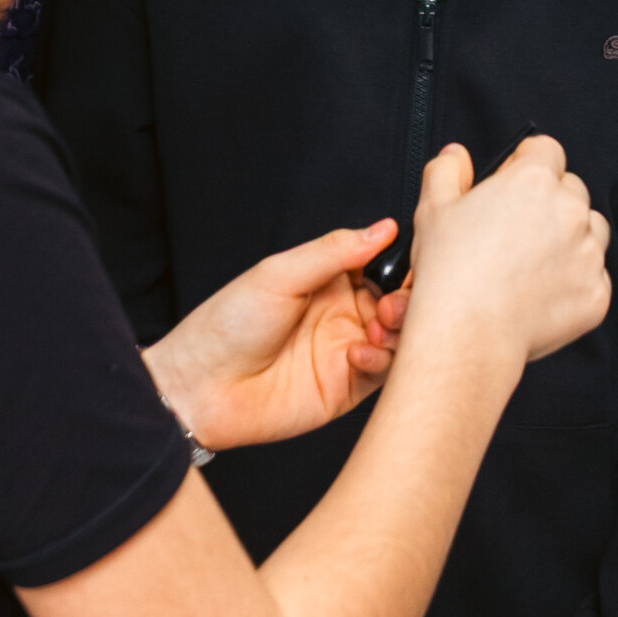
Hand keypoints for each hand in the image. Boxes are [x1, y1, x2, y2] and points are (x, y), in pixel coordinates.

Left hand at [146, 220, 406, 451]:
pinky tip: (359, 353)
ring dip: (399, 330)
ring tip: (380, 325)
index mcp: (330, 281)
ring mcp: (347, 351)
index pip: (383, 268)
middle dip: (408, 300)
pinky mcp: (347, 388)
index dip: (403, 268)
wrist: (201, 387)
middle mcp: (344, 315)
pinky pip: (382, 372)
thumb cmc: (227, 324)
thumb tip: (384, 228)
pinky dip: (382, 360)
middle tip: (394, 303)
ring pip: (398, 338)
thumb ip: (335, 251)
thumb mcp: (280, 274)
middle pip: (399, 303)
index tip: (416, 266)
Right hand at [401, 136, 609, 364]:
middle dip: (549, 201)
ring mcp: (589, 253)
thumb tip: (457, 156)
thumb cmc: (449, 272)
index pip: (547, 150)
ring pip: (591, 231)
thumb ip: (446, 171)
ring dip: (570, 238)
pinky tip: (540, 293)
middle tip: (515, 230)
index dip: (525, 163)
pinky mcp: (597, 293)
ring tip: (531, 262)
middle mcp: (570, 210)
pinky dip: (574, 282)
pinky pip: (594, 277)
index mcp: (534, 180)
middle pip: (571, 189)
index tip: (509, 184)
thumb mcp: (433, 209)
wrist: (467, 336)